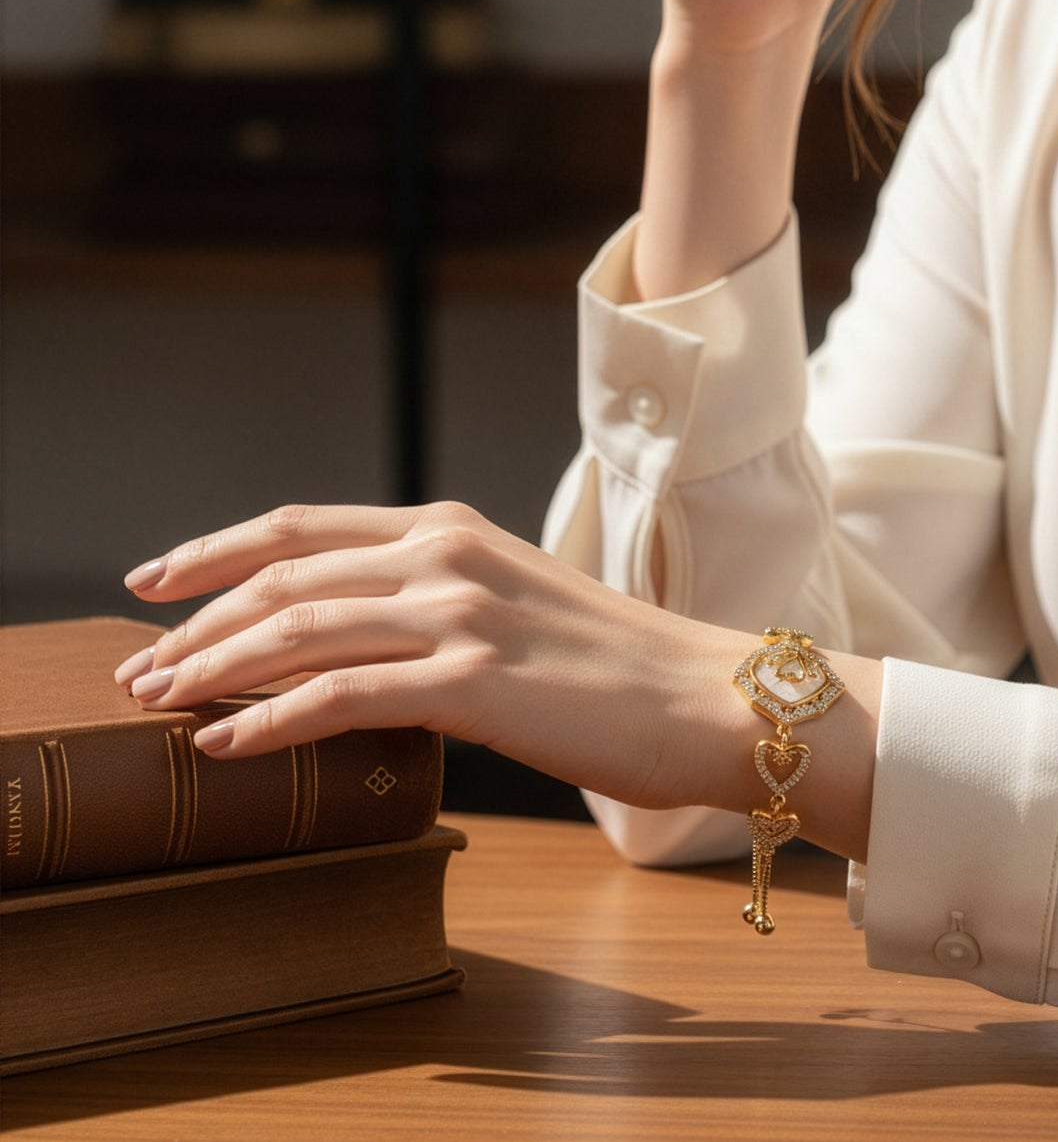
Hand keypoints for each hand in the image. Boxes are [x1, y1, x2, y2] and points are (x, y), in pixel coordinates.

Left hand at [115, 502, 749, 811]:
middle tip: (138, 666)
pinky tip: (225, 745)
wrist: (705, 695)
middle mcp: (446, 555)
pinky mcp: (475, 680)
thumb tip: (362, 647)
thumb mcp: (516, 604)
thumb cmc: (618, 664)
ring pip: (300, 627)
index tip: (156, 582)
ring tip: (157, 704)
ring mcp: (460, 613)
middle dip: (195, 621)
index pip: (303, 526)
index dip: (216, 551)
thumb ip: (439, 604)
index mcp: (452, 530)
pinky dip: (271, 720)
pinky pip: (344, 695)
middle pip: (283, 574)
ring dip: (213, 667)